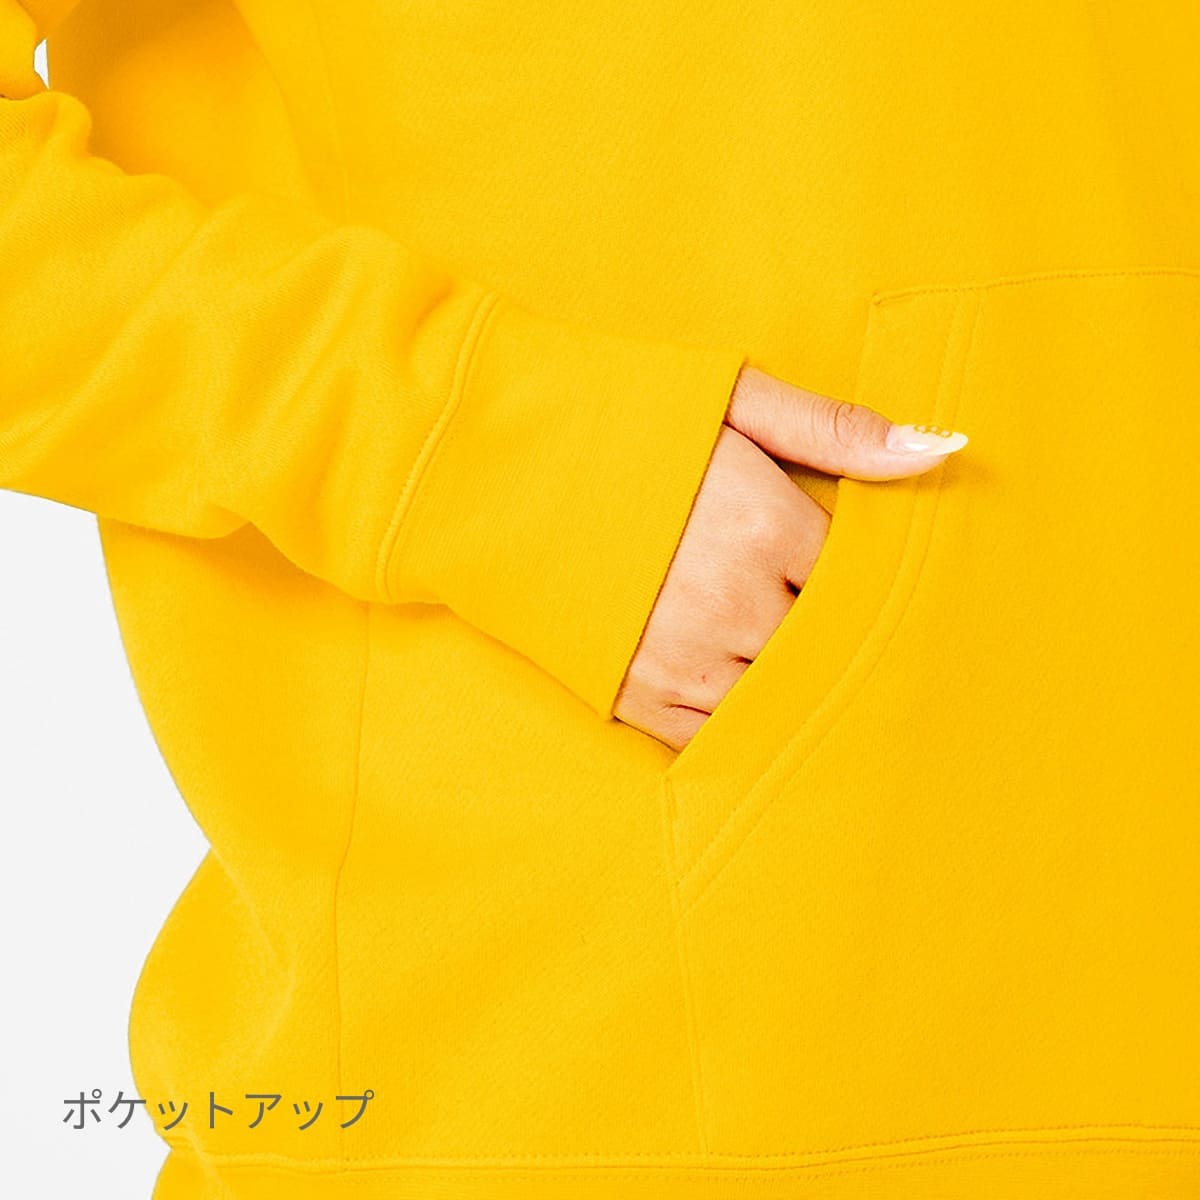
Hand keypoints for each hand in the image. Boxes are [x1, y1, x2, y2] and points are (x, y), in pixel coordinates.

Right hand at [613, 363, 966, 749]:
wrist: (488, 462)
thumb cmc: (612, 419)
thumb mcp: (728, 398)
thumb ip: (834, 430)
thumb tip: (942, 451)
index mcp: (763, 528)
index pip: (852, 580)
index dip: (854, 576)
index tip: (841, 570)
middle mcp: (730, 605)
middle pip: (822, 648)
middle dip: (827, 634)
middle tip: (819, 618)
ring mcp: (681, 659)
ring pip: (777, 701)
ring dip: (788, 683)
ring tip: (776, 653)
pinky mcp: (634, 694)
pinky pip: (714, 737)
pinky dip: (738, 723)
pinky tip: (741, 697)